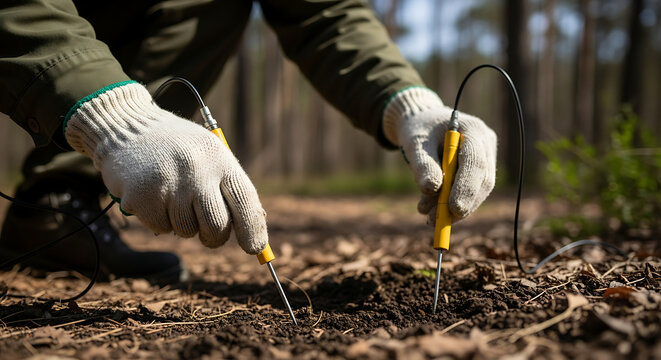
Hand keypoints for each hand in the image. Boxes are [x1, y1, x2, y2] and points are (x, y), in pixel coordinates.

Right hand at [64, 82, 266, 253]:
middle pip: (217, 226)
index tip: (254, 248)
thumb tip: (253, 234)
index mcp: (219, 158)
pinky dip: (159, 220)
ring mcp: (168, 183)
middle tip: (209, 234)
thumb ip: (230, 189)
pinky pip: (161, 228)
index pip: (245, 200)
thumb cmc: (179, 148)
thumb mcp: (210, 155)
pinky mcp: (142, 196)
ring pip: (187, 231)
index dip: (252, 229)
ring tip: (173, 197)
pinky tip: (154, 196)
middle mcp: (196, 169)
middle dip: (214, 237)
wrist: (129, 127)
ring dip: (183, 224)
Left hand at [382, 87, 496, 222]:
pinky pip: (471, 191)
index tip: (453, 210)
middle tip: (435, 220)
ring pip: (478, 190)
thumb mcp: (415, 144)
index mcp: (472, 129)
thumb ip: (423, 164)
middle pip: (482, 180)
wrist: (423, 123)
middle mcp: (485, 142)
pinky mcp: (481, 168)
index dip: (466, 188)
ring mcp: (486, 156)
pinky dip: (453, 204)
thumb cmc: (418, 129)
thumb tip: (432, 190)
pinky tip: (433, 211)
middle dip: (460, 205)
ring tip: (428, 217)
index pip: (475, 162)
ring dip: (454, 209)